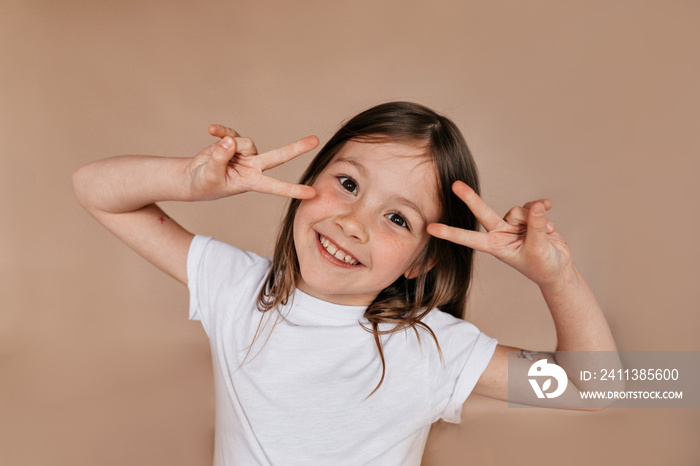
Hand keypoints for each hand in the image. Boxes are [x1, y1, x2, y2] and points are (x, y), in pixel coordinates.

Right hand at [185, 125, 318, 200]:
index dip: (293, 190)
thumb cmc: (203, 184)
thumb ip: (220, 158)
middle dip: (296, 148)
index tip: (313, 193)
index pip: (275, 186)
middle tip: (316, 140)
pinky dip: (221, 131)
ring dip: (226, 148)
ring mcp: (244, 153)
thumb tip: (230, 141)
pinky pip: (230, 132)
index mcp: (251, 182)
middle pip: (278, 156)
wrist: (192, 178)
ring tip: (212, 159)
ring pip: (243, 142)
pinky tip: (211, 130)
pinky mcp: (233, 142)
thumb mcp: (210, 175)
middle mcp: (253, 167)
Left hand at [427, 181, 573, 287]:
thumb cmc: (543, 266)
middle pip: (483, 212)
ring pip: (518, 210)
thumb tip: (536, 206)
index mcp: (495, 246)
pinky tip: (549, 207)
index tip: (430, 228)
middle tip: (455, 185)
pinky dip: (543, 208)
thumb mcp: (538, 250)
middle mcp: (500, 232)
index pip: (469, 238)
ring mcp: (513, 224)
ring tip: (548, 232)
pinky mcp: (528, 217)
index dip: (450, 233)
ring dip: (535, 218)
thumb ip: (536, 227)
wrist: (557, 268)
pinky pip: (533, 205)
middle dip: (470, 198)